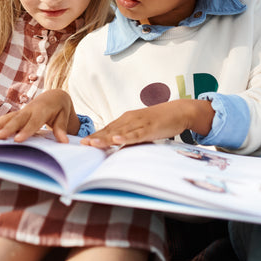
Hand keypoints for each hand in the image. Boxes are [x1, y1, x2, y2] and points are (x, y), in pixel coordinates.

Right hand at [0, 89, 80, 142]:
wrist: (53, 96)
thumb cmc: (59, 107)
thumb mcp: (64, 116)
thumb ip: (62, 128)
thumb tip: (64, 141)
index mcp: (42, 110)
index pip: (33, 122)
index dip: (25, 131)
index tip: (17, 140)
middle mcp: (30, 109)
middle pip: (18, 119)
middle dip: (7, 128)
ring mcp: (23, 111)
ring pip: (10, 117)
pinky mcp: (18, 113)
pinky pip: (7, 118)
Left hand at [80, 99, 213, 147]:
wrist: (177, 111)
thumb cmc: (158, 121)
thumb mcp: (141, 130)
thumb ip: (130, 138)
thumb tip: (119, 149)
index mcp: (126, 120)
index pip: (108, 129)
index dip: (96, 136)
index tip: (83, 142)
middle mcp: (130, 120)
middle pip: (110, 130)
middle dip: (96, 138)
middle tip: (83, 144)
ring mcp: (139, 123)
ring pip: (120, 132)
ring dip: (106, 138)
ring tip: (93, 144)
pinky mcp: (149, 128)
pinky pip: (136, 134)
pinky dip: (126, 137)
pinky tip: (117, 140)